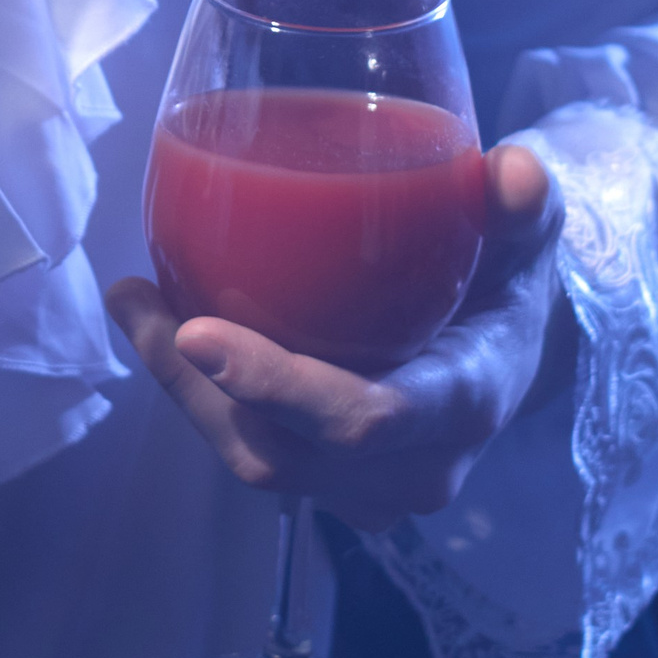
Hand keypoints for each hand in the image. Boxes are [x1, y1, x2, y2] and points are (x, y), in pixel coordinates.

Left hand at [104, 142, 572, 533]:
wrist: (509, 350)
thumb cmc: (507, 282)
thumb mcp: (525, 241)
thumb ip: (525, 207)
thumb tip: (518, 170)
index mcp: (463, 404)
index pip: (365, 420)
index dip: (280, 389)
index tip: (199, 335)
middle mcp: (412, 466)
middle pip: (282, 452)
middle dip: (196, 387)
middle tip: (137, 300)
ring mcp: (365, 486)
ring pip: (252, 455)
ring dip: (181, 387)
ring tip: (132, 301)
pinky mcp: (325, 479)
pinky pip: (248, 444)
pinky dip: (195, 391)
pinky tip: (153, 319)